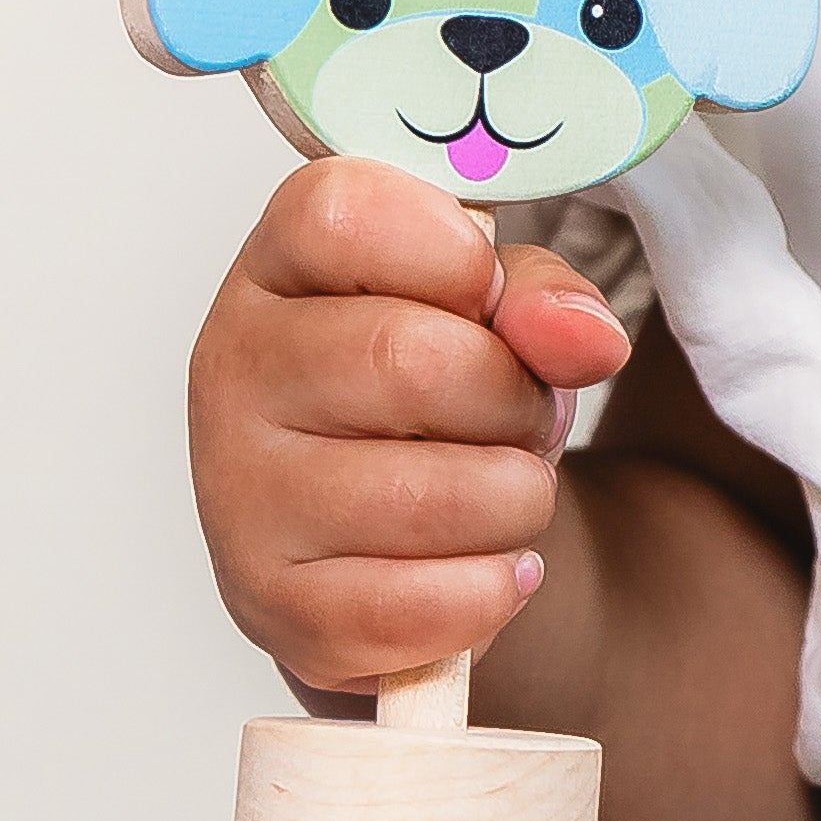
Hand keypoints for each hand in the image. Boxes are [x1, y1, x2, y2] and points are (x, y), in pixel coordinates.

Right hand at [190, 156, 634, 694]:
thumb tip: (586, 338)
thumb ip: (545, 295)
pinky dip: (491, 586)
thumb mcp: (500, 303)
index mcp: (281, 264)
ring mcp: (239, 495)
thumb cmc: (443, 382)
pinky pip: (425, 604)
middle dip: (512, 394)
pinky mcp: (274, 607)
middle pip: (407, 359)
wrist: (394, 530)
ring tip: (500, 485)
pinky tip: (485, 563)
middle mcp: (234, 370)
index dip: (451, 253)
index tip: (481, 288)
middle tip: (519, 409)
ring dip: (516, 495)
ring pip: (431, 495)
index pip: (343, 214)